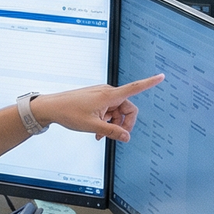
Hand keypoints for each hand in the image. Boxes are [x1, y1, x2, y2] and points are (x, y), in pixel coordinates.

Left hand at [35, 76, 161, 142]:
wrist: (52, 107)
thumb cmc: (69, 113)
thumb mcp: (93, 126)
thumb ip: (112, 132)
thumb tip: (127, 137)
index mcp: (109, 95)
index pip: (135, 87)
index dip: (150, 83)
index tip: (161, 76)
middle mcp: (107, 93)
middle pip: (127, 108)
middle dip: (124, 124)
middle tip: (116, 137)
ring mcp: (102, 96)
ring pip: (117, 112)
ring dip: (113, 125)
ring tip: (101, 136)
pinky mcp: (96, 99)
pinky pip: (109, 111)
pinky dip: (106, 121)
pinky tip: (98, 131)